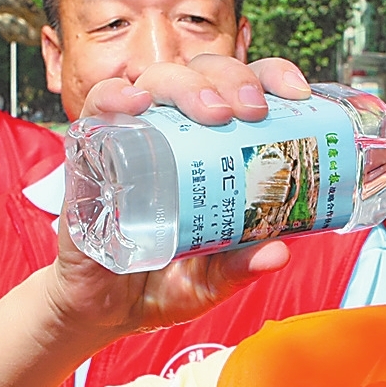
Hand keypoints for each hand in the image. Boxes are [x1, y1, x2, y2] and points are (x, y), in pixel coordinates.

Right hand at [45, 55, 313, 335]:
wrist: (104, 312)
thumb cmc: (161, 284)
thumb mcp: (209, 281)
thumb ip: (240, 266)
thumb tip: (279, 252)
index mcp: (210, 150)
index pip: (242, 89)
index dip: (269, 76)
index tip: (297, 93)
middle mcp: (172, 134)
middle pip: (202, 74)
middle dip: (232, 79)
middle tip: (252, 111)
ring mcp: (129, 140)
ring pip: (156, 81)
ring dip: (187, 86)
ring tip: (211, 112)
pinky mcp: (89, 159)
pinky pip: (96, 112)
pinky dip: (115, 97)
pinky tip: (137, 103)